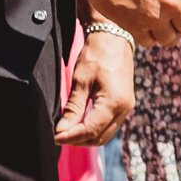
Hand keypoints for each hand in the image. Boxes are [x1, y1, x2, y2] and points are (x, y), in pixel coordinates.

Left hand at [56, 29, 132, 144]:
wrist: (113, 39)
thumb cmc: (96, 55)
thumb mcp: (80, 80)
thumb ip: (73, 108)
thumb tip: (62, 130)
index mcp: (114, 102)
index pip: (90, 130)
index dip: (71, 137)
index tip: (54, 137)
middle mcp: (124, 109)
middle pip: (99, 137)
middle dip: (77, 140)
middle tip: (58, 136)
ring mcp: (126, 108)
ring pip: (105, 134)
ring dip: (86, 137)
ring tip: (66, 132)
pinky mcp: (124, 105)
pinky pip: (109, 126)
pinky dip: (94, 129)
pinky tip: (79, 124)